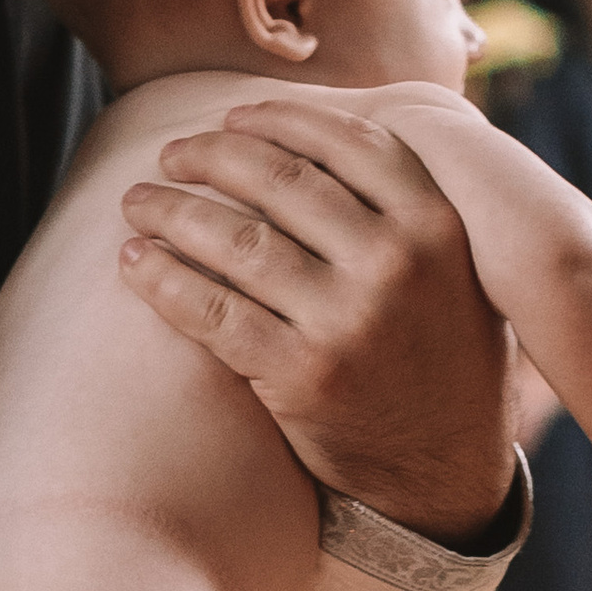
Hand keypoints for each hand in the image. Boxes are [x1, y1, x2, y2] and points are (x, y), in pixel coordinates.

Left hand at [117, 98, 513, 544]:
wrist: (446, 471)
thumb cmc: (440, 356)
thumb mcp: (457, 270)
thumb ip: (407, 208)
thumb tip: (323, 130)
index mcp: (436, 224)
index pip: (344, 143)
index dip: (277, 120)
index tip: (231, 118)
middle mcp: (394, 263)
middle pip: (279, 181)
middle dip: (210, 157)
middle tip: (170, 154)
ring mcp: (347, 320)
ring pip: (236, 241)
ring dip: (171, 211)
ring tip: (136, 200)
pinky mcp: (302, 376)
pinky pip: (212, 312)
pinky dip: (163, 280)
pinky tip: (134, 261)